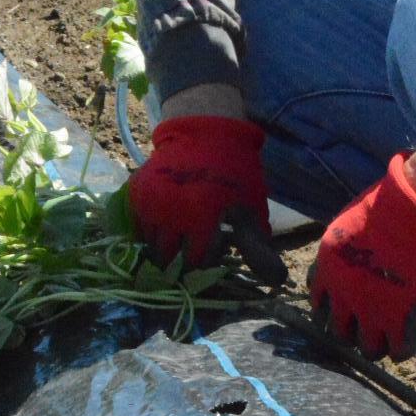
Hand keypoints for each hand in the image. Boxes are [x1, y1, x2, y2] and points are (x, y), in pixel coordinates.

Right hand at [129, 115, 270, 268]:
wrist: (207, 133)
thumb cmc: (235, 175)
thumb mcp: (251, 210)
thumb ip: (257, 249)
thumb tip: (278, 282)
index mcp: (201, 220)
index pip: (198, 265)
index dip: (207, 264)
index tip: (212, 256)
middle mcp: (171, 215)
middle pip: (171, 261)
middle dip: (183, 262)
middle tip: (194, 250)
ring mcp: (151, 205)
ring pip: (152, 247)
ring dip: (165, 249)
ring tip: (180, 239)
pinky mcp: (138, 195)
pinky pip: (138, 229)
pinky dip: (149, 233)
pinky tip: (166, 226)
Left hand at [308, 152, 415, 359]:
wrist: (414, 210)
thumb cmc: (384, 204)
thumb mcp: (348, 224)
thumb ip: (344, 251)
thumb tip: (351, 262)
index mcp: (326, 269)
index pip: (317, 302)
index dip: (329, 307)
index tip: (341, 306)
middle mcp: (343, 295)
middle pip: (338, 332)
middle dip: (350, 331)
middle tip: (365, 326)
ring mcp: (371, 311)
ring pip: (367, 348)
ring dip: (377, 344)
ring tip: (389, 336)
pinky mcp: (400, 320)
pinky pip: (399, 350)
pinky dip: (406, 348)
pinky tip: (414, 337)